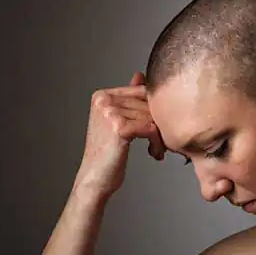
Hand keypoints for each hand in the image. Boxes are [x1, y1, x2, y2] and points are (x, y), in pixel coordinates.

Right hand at [74, 71, 166, 196]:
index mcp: (101, 96)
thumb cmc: (107, 154)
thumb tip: (140, 75)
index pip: (141, 92)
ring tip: (156, 150)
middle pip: (148, 104)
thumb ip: (128, 99)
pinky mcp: (119, 127)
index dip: (154, 111)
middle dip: (158, 124)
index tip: (155, 128)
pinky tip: (154, 154)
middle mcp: (104, 101)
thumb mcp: (117, 122)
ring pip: (152, 117)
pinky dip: (157, 143)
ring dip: (159, 136)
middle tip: (159, 142)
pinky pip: (151, 129)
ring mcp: (110, 112)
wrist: (95, 179)